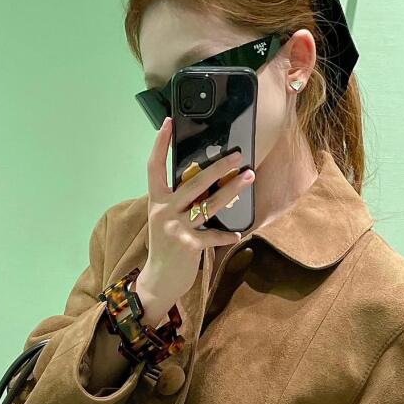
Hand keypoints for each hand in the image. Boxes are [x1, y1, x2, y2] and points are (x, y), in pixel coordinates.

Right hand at [135, 118, 253, 322]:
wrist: (159, 280)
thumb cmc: (166, 247)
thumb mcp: (165, 220)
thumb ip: (178, 202)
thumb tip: (204, 183)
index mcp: (156, 201)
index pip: (154, 167)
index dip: (160, 144)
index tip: (169, 122)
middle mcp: (164, 211)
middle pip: (193, 182)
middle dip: (217, 167)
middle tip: (236, 155)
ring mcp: (176, 228)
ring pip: (209, 204)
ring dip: (232, 190)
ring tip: (249, 177)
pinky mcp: (188, 245)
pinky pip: (213, 236)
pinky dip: (226, 236)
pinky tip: (237, 234)